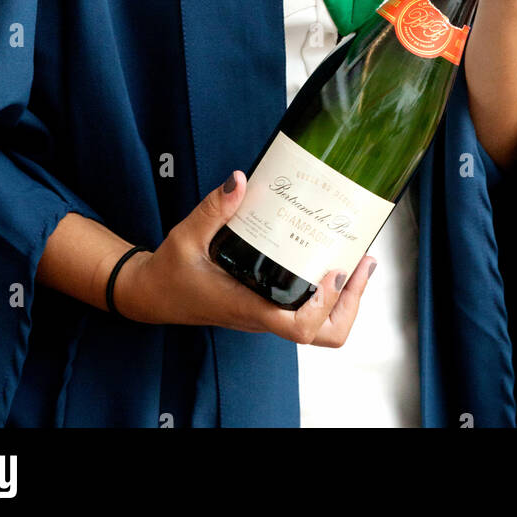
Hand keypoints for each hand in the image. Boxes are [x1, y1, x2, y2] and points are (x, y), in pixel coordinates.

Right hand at [114, 172, 375, 344]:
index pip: (296, 327)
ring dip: (346, 300)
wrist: (155, 295)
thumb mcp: (186, 236)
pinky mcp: (268, 306)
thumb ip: (213, 209)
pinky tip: (332, 259)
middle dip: (350, 304)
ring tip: (359, 261)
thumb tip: (240, 181)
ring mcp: (268, 314)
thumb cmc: (171, 271)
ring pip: (320, 328)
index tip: (333, 271)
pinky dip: (330, 293)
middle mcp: (264, 316)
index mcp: (247, 306)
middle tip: (361, 264)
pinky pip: (308, 312)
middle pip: (323, 335)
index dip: (323, 305)